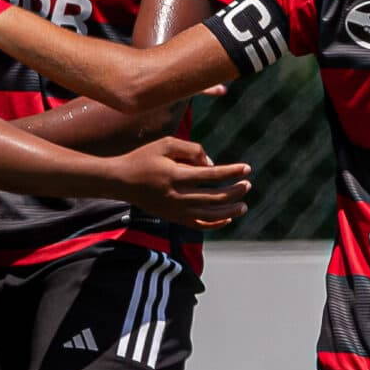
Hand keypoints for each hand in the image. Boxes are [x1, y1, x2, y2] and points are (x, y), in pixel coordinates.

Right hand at [115, 136, 250, 229]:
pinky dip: (215, 223)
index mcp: (175, 175)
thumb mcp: (165, 144)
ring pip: (210, 215)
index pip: (212, 175)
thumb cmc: (144, 158)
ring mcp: (175, 210)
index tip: (247, 168)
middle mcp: (177, 196)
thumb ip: (191, 149)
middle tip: (248, 184)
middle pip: (214, 197)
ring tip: (244, 205)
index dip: (232, 172)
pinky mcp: (173, 218)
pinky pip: (198, 225)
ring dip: (230, 210)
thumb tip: (212, 164)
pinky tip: (228, 218)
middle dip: (235, 191)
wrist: (121, 181)